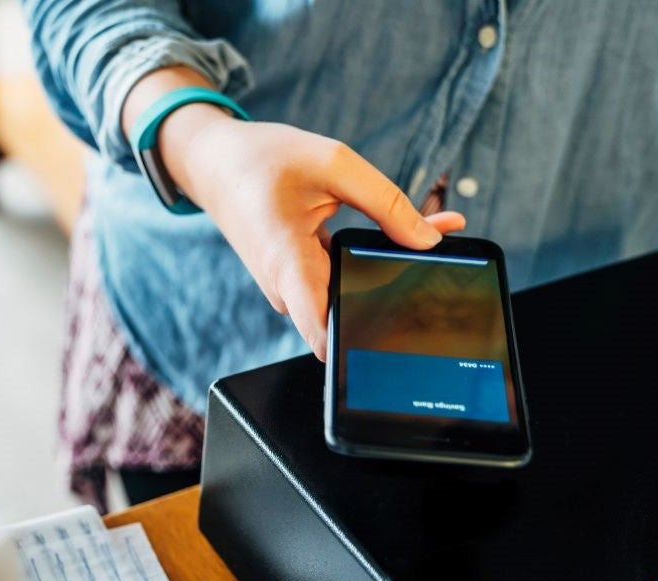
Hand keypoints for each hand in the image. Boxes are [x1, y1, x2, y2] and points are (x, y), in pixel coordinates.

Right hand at [166, 115, 465, 360]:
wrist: (214, 163)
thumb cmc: (263, 159)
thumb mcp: (334, 162)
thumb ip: (387, 202)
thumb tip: (429, 241)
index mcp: (288, 262)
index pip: (322, 331)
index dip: (361, 343)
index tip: (403, 340)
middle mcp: (285, 286)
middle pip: (349, 310)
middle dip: (395, 290)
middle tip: (443, 255)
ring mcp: (288, 288)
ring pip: (346, 294)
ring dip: (384, 269)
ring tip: (433, 230)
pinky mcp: (294, 280)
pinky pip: (334, 280)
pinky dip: (364, 259)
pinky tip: (397, 233)